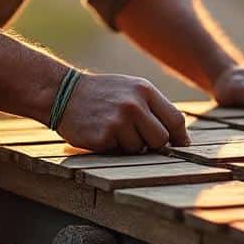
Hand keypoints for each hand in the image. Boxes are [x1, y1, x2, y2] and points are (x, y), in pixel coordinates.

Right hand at [54, 73, 190, 151]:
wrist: (64, 92)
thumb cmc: (102, 94)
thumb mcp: (131, 90)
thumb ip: (154, 108)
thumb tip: (179, 137)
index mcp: (145, 90)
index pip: (175, 120)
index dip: (179, 137)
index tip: (179, 146)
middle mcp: (135, 104)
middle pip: (161, 139)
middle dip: (153, 144)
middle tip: (137, 138)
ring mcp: (119, 121)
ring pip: (140, 149)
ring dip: (130, 146)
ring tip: (114, 130)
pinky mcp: (104, 136)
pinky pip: (120, 153)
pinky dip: (113, 148)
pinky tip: (102, 133)